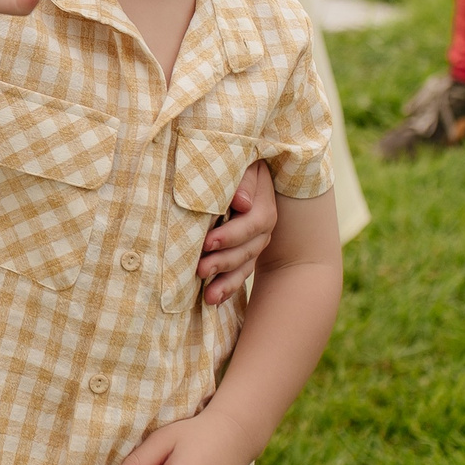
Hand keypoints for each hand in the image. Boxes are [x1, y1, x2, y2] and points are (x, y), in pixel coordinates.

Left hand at [201, 162, 275, 303]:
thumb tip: (241, 203)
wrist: (244, 174)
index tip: (207, 242)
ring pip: (244, 266)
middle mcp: (264, 228)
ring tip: (207, 294)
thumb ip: (242, 181)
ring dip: (226, 281)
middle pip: (248, 249)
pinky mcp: (245, 255)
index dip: (231, 234)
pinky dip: (228, 287)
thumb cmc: (237, 165)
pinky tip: (213, 299)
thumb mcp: (244, 165)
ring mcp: (255, 243)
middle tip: (200, 269)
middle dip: (223, 261)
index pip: (253, 223)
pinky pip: (240, 274)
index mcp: (264, 204)